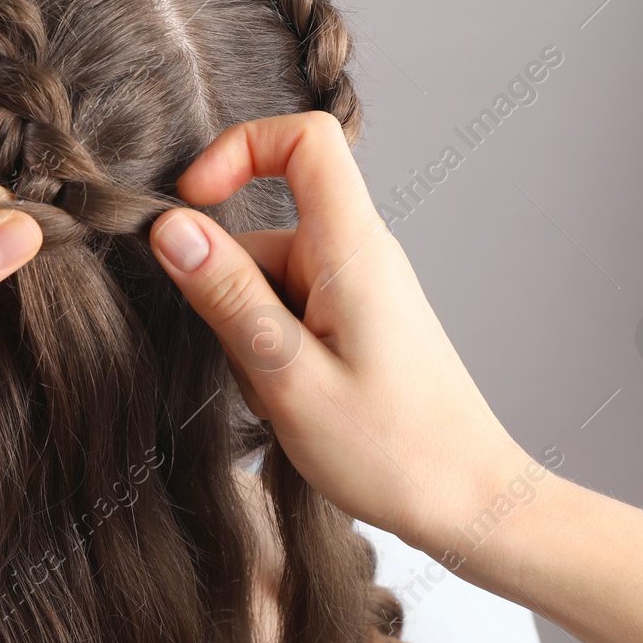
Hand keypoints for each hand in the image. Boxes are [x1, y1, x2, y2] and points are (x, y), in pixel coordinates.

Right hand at [148, 112, 525, 554]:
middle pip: (266, 231)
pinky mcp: (357, 319)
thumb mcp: (287, 376)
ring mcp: (359, 288)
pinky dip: (274, 354)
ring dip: (253, 338)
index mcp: (352, 250)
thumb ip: (227, 296)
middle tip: (255, 373)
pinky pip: (290, 311)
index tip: (192, 203)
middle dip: (231, 296)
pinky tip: (298, 406)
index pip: (305, 139)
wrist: (472, 503)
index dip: (240, 148)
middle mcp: (360, 255)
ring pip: (270, 281)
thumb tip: (170, 229)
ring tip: (285, 401)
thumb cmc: (394, 451)